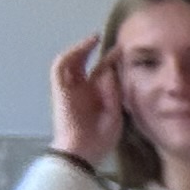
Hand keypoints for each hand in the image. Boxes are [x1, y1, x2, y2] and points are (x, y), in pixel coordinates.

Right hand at [47, 37, 118, 162]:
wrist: (82, 151)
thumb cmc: (99, 139)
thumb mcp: (115, 112)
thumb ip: (114, 92)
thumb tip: (111, 70)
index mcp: (96, 98)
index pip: (104, 75)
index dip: (115, 64)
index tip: (130, 52)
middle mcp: (82, 91)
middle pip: (88, 66)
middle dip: (101, 54)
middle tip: (117, 44)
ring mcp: (70, 89)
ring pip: (72, 63)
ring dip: (82, 49)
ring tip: (95, 39)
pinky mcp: (59, 89)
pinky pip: (60, 67)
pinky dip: (71, 55)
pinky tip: (84, 47)